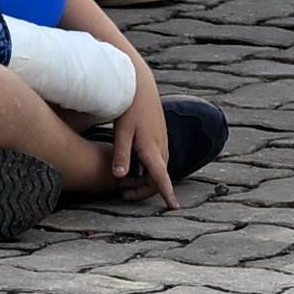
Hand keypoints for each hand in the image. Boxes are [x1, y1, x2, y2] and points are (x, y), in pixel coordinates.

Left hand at [105, 70, 180, 208]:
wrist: (140, 86)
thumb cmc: (130, 108)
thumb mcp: (121, 131)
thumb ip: (121, 154)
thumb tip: (120, 176)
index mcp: (153, 149)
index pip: (162, 178)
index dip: (167, 194)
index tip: (174, 207)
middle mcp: (161, 149)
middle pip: (157, 180)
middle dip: (142, 191)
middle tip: (121, 193)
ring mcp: (162, 143)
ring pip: (157, 172)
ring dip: (143, 181)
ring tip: (122, 183)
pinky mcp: (158, 139)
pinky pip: (156, 162)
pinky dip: (145, 171)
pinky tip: (130, 168)